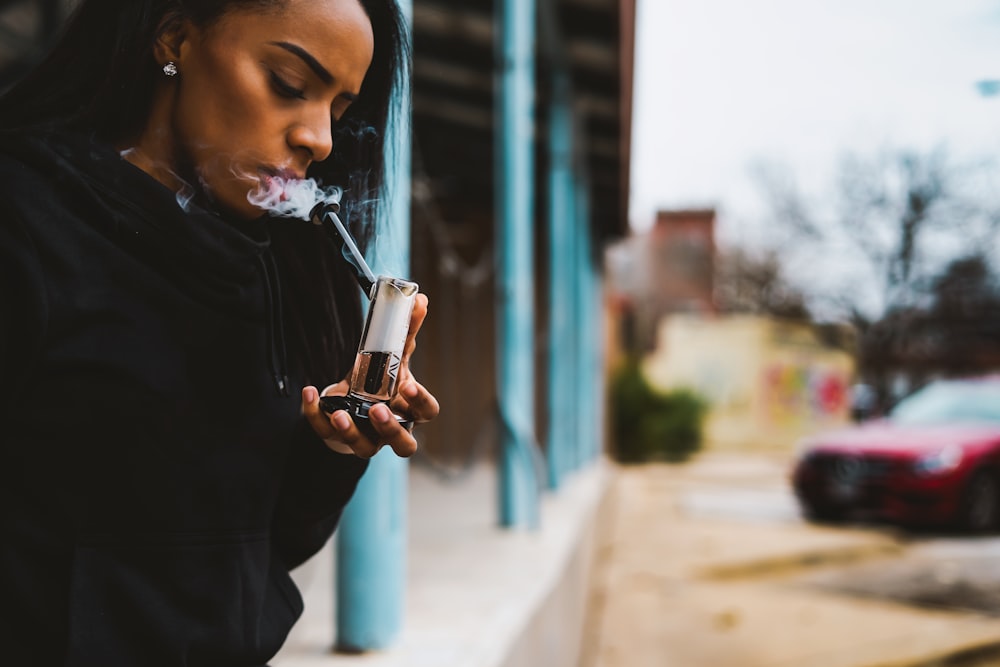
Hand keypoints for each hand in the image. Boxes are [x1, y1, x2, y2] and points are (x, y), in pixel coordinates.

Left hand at [301, 293, 438, 457]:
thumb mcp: (392, 356)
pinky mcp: (337, 437)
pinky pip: (326, 433)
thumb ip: (404, 331)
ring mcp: (365, 438)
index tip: (408, 387)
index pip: (427, 413)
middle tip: (377, 409)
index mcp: (410, 409)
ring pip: (365, 448)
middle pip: (404, 444)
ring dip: (352, 432)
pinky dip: (316, 415)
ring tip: (341, 414)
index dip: (421, 403)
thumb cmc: (379, 381)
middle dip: (390, 429)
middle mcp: (391, 429)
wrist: (350, 400)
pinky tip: (311, 393)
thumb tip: (418, 299)